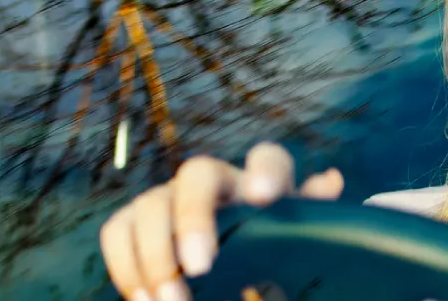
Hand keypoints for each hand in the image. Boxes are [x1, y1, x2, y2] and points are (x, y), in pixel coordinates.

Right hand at [99, 141, 344, 300]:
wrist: (223, 261)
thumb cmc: (264, 246)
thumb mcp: (290, 237)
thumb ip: (310, 214)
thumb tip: (330, 180)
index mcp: (257, 182)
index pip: (268, 159)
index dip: (266, 171)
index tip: (263, 196)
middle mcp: (210, 179)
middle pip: (195, 175)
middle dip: (193, 218)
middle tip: (200, 268)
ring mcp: (167, 196)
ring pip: (149, 205)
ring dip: (155, 256)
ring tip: (170, 300)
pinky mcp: (133, 222)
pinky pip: (117, 232)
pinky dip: (126, 267)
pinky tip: (143, 299)